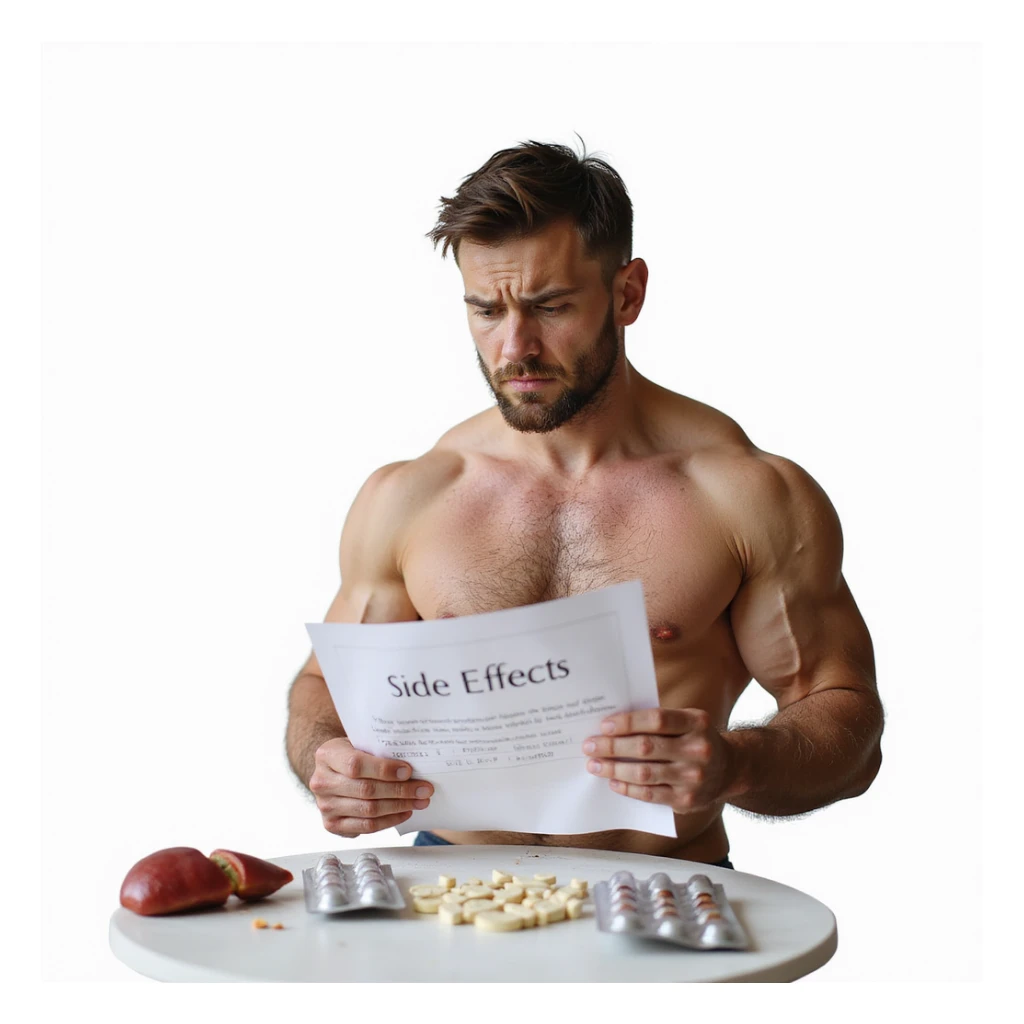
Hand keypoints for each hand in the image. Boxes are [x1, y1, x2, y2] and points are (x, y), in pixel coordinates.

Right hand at [309, 737, 433, 837]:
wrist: (332, 771)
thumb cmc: (352, 753)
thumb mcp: (359, 743)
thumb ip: (378, 750)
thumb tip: (414, 762)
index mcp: (327, 755)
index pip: (356, 765)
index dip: (384, 769)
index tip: (408, 771)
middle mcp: (321, 782)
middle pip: (366, 790)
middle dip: (400, 790)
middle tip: (424, 789)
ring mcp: (325, 806)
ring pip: (368, 810)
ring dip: (399, 807)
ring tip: (419, 801)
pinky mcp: (332, 825)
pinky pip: (366, 827)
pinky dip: (389, 820)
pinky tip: (404, 812)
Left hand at [581, 708, 736, 813]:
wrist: (730, 769)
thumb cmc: (696, 739)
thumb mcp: (687, 722)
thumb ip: (658, 722)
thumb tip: (613, 725)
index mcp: (697, 722)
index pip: (656, 719)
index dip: (627, 722)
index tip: (603, 725)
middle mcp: (698, 750)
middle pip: (646, 747)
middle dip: (612, 747)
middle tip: (589, 746)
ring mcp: (693, 777)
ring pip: (645, 773)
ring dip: (614, 769)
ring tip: (595, 765)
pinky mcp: (687, 801)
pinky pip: (650, 795)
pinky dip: (628, 788)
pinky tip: (613, 782)